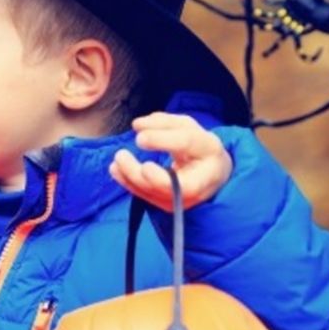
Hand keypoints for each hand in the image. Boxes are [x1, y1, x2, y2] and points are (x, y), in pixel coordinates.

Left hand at [108, 112, 232, 210]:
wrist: (213, 175)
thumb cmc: (198, 147)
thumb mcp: (186, 127)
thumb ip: (163, 123)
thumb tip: (137, 125)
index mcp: (209, 150)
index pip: (186, 143)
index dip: (163, 142)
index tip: (139, 139)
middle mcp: (201, 179)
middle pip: (168, 182)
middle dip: (140, 172)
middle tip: (120, 155)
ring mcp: (185, 198)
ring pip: (154, 193)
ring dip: (130, 178)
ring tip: (116, 161)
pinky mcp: (171, 205)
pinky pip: (147, 197)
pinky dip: (129, 184)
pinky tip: (116, 170)